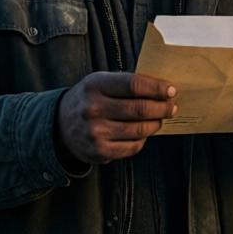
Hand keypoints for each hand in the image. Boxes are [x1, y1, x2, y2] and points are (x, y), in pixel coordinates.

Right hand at [56, 72, 176, 164]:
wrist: (60, 126)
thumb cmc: (89, 100)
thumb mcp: (100, 82)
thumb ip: (126, 83)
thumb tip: (162, 89)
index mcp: (95, 85)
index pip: (134, 85)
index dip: (157, 88)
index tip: (171, 90)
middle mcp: (93, 108)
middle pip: (140, 108)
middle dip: (162, 108)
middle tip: (172, 107)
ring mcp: (95, 131)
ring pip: (140, 129)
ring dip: (156, 124)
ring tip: (160, 120)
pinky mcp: (99, 151)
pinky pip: (133, 146)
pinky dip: (143, 140)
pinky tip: (143, 133)